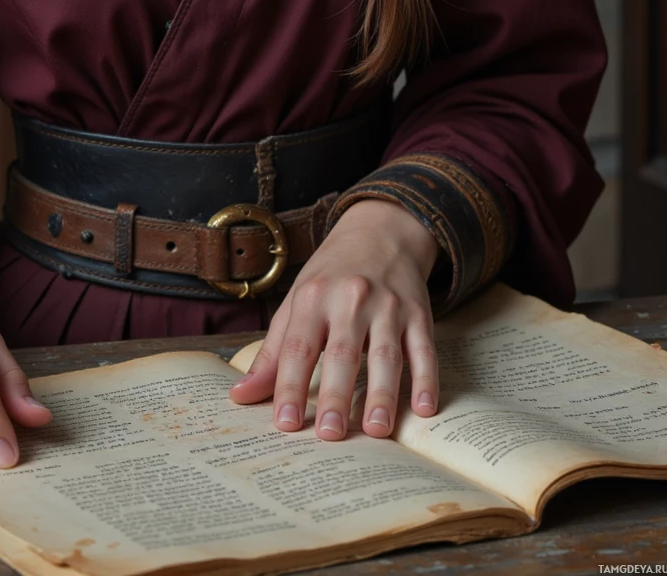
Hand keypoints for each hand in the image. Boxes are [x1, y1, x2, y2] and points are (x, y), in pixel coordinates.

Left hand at [228, 198, 441, 440]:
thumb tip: (240, 396)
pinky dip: (426, 379)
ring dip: (382, 394)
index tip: (285, 423)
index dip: (289, 385)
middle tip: (330, 435)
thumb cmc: (330, 275)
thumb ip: (272, 351)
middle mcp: (351, 299)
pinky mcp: (418, 313)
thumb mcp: (296, 301)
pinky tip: (424, 409)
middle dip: (336, 395)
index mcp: (313, 297)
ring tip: (376, 431)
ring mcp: (388, 306)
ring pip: (386, 355)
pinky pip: (423, 349)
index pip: (298, 347)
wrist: (379, 231)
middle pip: (343, 353)